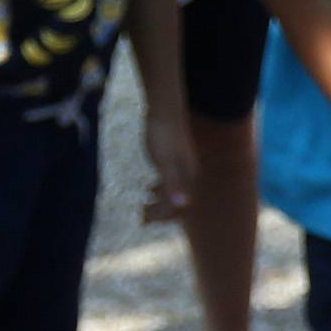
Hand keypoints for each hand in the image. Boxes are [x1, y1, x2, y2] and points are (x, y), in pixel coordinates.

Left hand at [141, 108, 195, 224]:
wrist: (163, 109)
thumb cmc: (163, 134)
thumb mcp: (165, 161)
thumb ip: (173, 183)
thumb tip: (183, 204)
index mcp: (188, 177)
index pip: (179, 207)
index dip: (163, 216)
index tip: (145, 220)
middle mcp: (188, 175)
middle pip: (177, 203)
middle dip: (161, 214)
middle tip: (142, 218)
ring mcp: (181, 167)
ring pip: (173, 193)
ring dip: (159, 204)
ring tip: (142, 208)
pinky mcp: (173, 160)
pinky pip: (169, 182)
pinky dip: (159, 191)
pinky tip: (148, 189)